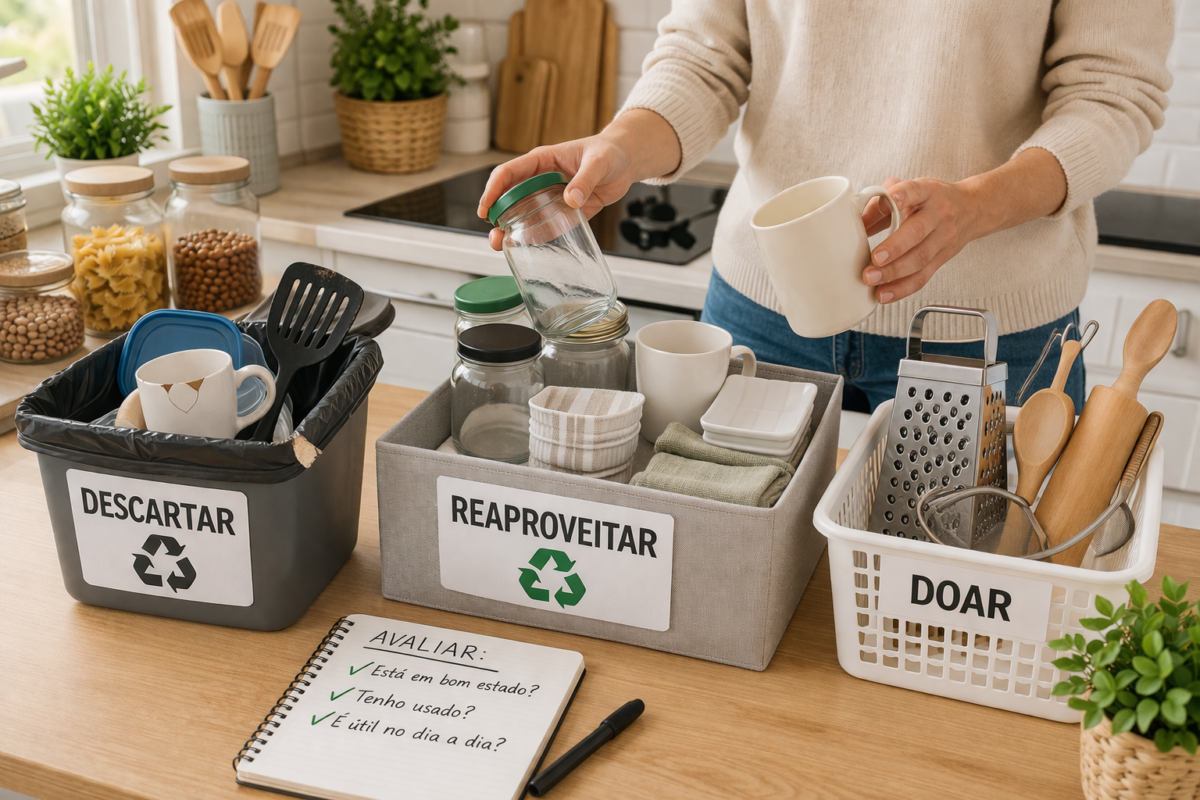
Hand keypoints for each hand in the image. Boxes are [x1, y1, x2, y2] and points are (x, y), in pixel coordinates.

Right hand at [477, 109, 681, 249]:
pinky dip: (535, 236)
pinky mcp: (563, 211)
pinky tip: (526, 246)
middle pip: (510, 197)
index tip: (486, 208)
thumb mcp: (599, 162)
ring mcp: (550, 197)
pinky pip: (546, 225)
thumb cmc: (609, 152)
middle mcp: (541, 179)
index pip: (509, 173)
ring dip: (511, 229)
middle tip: (494, 234)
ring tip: (503, 245)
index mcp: (542, 161)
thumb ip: (585, 180)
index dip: (494, 190)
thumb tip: (571, 199)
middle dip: (497, 215)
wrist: (625, 161)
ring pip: (524, 214)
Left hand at [855, 148, 1067, 303]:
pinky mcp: (942, 259)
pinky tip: (884, 293)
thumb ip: (881, 204)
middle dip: (894, 248)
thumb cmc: (933, 200)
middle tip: (874, 259)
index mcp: (927, 192)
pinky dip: (902, 288)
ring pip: (920, 258)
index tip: (893, 197)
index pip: (916, 190)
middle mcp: (938, 214)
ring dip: (894, 272)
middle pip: (917, 232)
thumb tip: (854, 222)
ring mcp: (942, 238)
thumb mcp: (910, 191)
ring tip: (872, 279)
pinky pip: (923, 276)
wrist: (972, 209)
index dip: (904, 194)